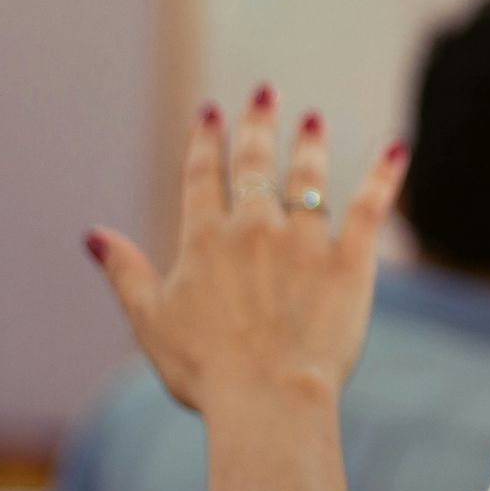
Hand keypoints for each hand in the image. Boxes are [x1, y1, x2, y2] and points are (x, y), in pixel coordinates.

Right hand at [86, 85, 405, 414]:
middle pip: (256, 163)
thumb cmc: (205, 371)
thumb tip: (93, 234)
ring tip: (311, 118)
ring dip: (309, 144)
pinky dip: (384, 173)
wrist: (267, 399)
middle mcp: (254, 228)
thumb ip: (125, 272)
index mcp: (205, 241)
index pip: (204, 176)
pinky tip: (396, 147)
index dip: (207, 140)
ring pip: (308, 178)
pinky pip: (370, 206)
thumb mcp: (150, 322)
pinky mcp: (349, 260)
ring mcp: (304, 241)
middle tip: (264, 92)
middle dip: (257, 123)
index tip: (211, 111)